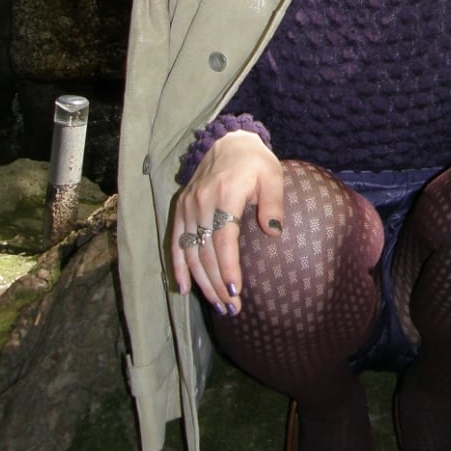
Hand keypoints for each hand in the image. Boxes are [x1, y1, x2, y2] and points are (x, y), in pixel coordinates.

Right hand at [170, 131, 284, 312]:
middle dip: (218, 283)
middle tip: (232, 308)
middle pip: (205, 252)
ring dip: (202, 282)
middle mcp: (201, 202)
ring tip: (218, 305)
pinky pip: (175, 242)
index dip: (228, 267)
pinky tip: (185, 288)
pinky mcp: (180, 208)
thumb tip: (274, 231)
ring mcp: (187, 206)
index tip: (236, 290)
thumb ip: (274, 202)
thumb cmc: (255, 162)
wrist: (228, 142)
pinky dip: (178, 267)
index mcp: (225, 193)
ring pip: (190, 252)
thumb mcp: (273, 175)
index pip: (223, 239)